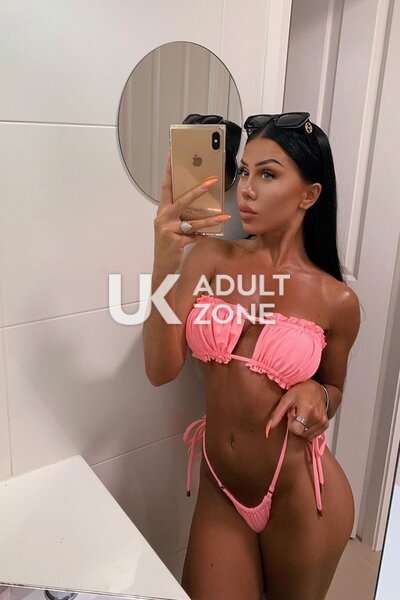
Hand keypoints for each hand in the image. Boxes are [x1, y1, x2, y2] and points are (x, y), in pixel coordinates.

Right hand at [154, 151, 230, 270]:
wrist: (163, 269)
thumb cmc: (169, 246)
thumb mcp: (172, 227)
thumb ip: (182, 216)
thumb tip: (200, 205)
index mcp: (162, 211)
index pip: (166, 187)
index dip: (168, 170)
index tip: (172, 154)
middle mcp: (163, 218)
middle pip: (182, 200)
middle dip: (198, 190)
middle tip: (212, 180)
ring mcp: (168, 230)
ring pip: (194, 222)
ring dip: (211, 219)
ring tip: (225, 216)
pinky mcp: (175, 242)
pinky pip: (195, 236)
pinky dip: (204, 237)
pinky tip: (210, 237)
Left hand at [265, 380, 328, 441]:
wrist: (317, 389)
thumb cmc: (302, 391)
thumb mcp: (287, 399)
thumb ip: (277, 413)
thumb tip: (269, 427)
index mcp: (308, 410)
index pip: (296, 429)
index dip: (291, 423)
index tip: (292, 413)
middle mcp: (317, 417)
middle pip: (301, 433)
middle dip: (297, 425)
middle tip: (297, 413)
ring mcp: (322, 422)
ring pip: (307, 435)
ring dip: (302, 427)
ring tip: (303, 415)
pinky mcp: (325, 425)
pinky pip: (314, 434)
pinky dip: (309, 429)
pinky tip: (308, 418)